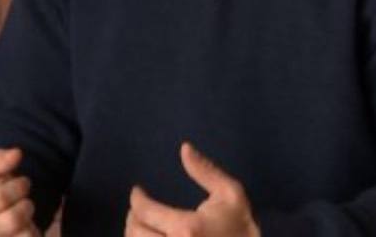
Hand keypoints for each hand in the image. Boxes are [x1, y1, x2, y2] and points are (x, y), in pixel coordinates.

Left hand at [125, 142, 259, 236]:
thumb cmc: (242, 227)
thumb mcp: (231, 194)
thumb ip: (206, 171)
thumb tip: (184, 148)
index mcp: (186, 228)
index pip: (145, 211)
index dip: (137, 198)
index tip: (137, 192)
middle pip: (135, 232)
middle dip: (133, 217)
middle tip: (139, 209)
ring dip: (134, 235)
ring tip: (143, 225)